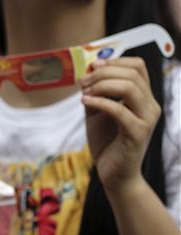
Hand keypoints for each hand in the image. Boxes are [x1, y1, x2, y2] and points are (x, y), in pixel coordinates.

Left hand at [80, 57, 160, 193]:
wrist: (115, 173)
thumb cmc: (107, 140)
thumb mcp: (97, 108)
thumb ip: (95, 89)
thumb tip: (88, 67)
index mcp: (143, 98)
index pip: (138, 66)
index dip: (114, 61)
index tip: (93, 66)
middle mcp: (150, 106)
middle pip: (132, 73)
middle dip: (102, 72)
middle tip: (83, 82)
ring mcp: (146, 120)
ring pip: (130, 87)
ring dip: (101, 85)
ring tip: (85, 93)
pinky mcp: (137, 134)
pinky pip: (120, 110)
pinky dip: (99, 102)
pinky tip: (85, 102)